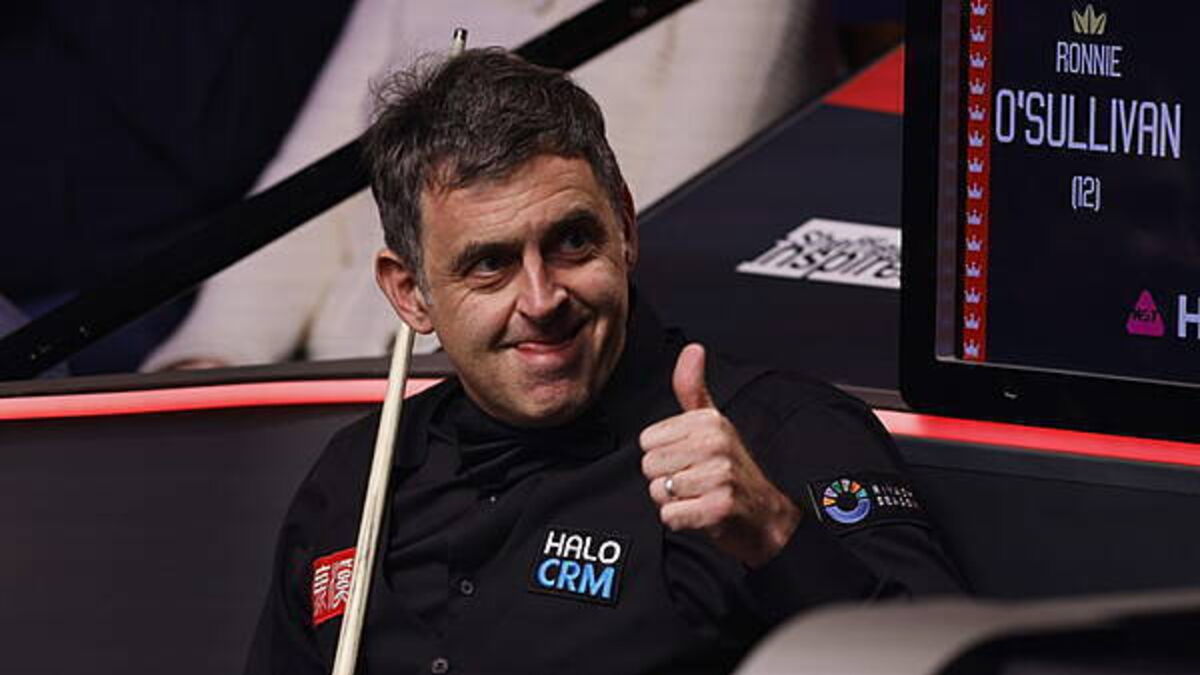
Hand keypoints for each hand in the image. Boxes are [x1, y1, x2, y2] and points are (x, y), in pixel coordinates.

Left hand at [639, 343, 801, 567]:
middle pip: (649, 466)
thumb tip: (692, 348)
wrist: (765, 517)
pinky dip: (680, 520)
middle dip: (665, 479)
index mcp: (709, 421)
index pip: (647, 441)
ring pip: (658, 491)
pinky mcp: (718, 507)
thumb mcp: (713, 423)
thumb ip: (693, 388)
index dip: (663, 455)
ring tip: (699, 495)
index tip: (688, 459)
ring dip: (673, 501)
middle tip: (694, 481)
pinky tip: (701, 512)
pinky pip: (670, 515)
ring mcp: (719, 476)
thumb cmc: (732, 469)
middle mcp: (716, 444)